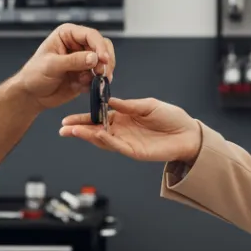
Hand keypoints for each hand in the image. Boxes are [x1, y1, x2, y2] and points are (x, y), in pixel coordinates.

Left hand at [14, 24, 115, 109]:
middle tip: (102, 74)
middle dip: (104, 61)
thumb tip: (94, 58)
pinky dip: (95, 83)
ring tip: (88, 82)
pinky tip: (82, 87)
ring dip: (101, 73)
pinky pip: (99, 77)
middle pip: (102, 46)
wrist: (32, 95)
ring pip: (104, 62)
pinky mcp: (86, 74)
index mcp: (68, 34)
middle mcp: (78, 44)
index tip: (103, 60)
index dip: (100, 46)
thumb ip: (73, 61)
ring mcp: (83, 60)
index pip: (91, 35)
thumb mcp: (51, 65)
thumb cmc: (34, 75)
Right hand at [58, 96, 201, 162]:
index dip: (83, 118)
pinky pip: (115, 145)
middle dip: (78, 130)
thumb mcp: (147, 105)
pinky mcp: (133, 151)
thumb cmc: (171, 117)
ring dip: (86, 135)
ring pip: (101, 140)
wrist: (188, 133)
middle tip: (63, 128)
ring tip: (72, 131)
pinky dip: (104, 140)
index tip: (68, 118)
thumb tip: (109, 99)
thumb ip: (127, 105)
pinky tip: (94, 134)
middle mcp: (121, 130)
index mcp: (123, 117)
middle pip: (95, 131)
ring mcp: (126, 142)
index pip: (98, 118)